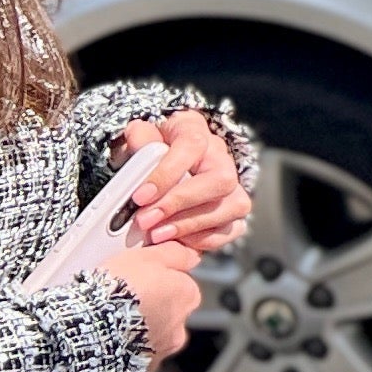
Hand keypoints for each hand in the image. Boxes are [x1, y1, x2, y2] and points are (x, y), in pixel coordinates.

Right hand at [102, 240, 201, 359]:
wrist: (91, 329)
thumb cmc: (117, 291)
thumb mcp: (147, 256)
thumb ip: (174, 254)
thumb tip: (190, 254)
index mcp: (188, 296)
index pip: (181, 282)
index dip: (157, 276)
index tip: (139, 276)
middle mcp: (180, 325)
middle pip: (168, 309)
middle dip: (150, 304)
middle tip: (123, 296)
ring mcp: (162, 348)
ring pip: (152, 332)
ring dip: (138, 327)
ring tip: (112, 317)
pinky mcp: (141, 367)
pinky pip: (136, 353)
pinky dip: (126, 346)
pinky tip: (110, 335)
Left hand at [118, 112, 248, 253]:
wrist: (166, 167)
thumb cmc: (152, 152)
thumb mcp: (141, 139)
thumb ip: (139, 139)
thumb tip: (136, 137)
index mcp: (196, 131)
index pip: (192, 146)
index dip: (167, 173)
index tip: (139, 197)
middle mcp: (221, 157)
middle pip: (220, 179)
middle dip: (180, 204)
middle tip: (145, 220)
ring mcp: (233, 185)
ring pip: (232, 205)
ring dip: (190, 224)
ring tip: (156, 234)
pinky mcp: (235, 210)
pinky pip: (233, 229)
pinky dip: (205, 238)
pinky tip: (178, 240)